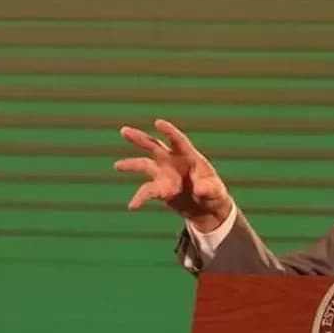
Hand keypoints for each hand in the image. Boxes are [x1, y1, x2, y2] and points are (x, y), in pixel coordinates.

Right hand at [115, 119, 232, 231]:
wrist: (206, 209)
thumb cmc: (214, 194)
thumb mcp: (216, 191)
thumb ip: (209, 188)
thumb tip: (199, 189)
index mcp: (189, 156)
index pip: (178, 140)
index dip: (169, 131)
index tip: (158, 123)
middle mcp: (173, 161)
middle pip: (153, 146)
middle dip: (139, 139)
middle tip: (124, 131)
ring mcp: (164, 174)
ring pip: (144, 165)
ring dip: (131, 165)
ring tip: (117, 165)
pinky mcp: (160, 189)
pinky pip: (146, 191)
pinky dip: (139, 198)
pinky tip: (132, 206)